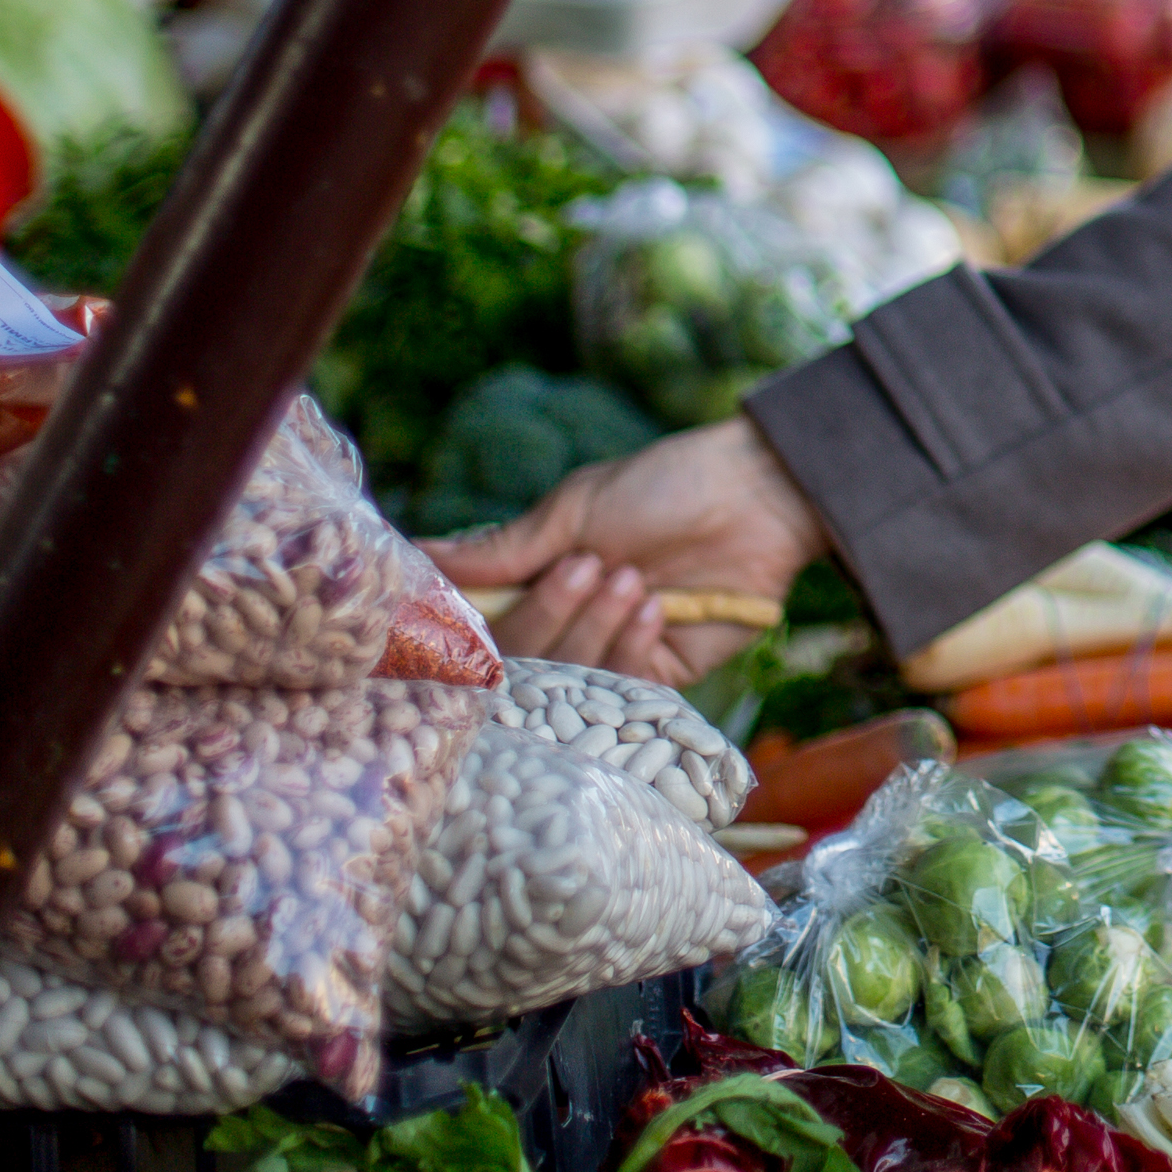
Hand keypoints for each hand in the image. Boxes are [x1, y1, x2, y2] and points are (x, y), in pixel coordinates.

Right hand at [426, 415, 832, 685]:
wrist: (755, 497)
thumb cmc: (664, 486)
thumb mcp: (573, 510)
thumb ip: (500, 551)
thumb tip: (416, 557)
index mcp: (539, 584)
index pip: (482, 630)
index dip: (468, 630)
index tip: (463, 617)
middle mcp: (569, 625)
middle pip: (520, 661)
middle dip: (549, 616)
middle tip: (589, 567)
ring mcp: (612, 653)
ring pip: (568, 676)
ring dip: (595, 626)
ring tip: (631, 577)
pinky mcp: (660, 676)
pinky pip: (621, 686)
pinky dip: (631, 644)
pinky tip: (654, 608)